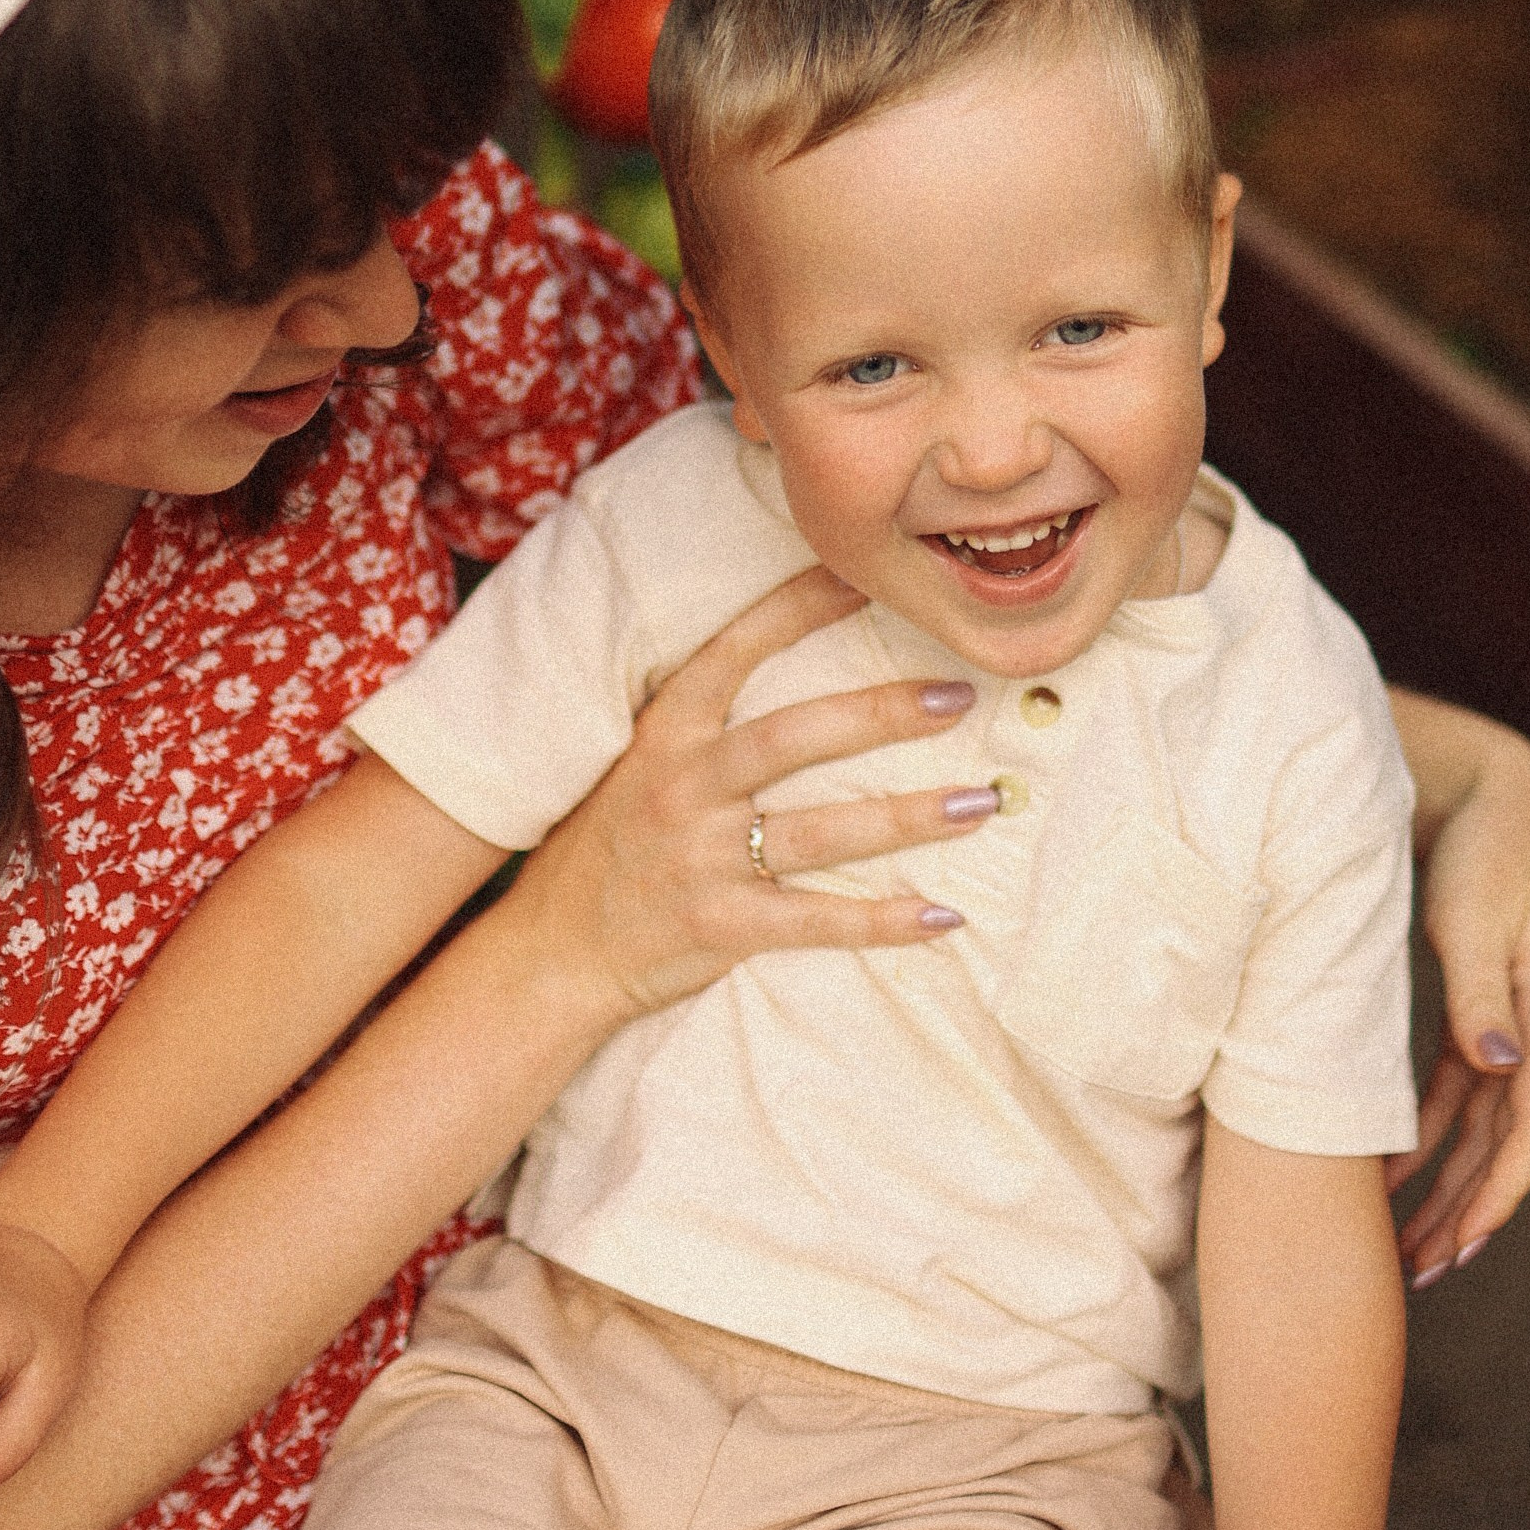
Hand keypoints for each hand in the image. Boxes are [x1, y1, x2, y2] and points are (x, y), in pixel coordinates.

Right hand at [501, 564, 993, 1022]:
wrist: (550, 953)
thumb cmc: (606, 847)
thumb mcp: (635, 764)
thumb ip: (701, 723)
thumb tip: (790, 668)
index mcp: (664, 734)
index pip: (736, 651)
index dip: (800, 608)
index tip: (867, 577)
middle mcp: (683, 786)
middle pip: (797, 736)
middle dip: (883, 713)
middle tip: (958, 696)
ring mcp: (701, 858)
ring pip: (822, 831)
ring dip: (907, 817)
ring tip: (979, 803)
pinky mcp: (720, 926)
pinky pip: (818, 921)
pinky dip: (884, 922)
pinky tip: (944, 914)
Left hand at [1394, 723, 1529, 1280]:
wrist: (1487, 795)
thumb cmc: (1483, 851)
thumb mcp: (1477, 917)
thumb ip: (1482, 993)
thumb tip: (1503, 1067)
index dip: (1498, 1189)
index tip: (1462, 1244)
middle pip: (1505, 1144)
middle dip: (1465, 1212)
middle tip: (1420, 1274)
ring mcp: (1507, 1028)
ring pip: (1478, 1130)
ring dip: (1444, 1187)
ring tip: (1404, 1248)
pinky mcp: (1474, 1015)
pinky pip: (1454, 1098)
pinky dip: (1424, 1137)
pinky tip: (1386, 1175)